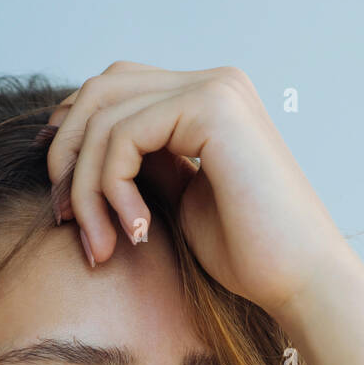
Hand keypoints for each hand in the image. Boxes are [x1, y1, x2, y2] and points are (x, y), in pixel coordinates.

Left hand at [39, 60, 359, 319]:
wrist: (303, 282)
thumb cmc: (249, 257)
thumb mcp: (180, 201)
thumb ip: (145, 165)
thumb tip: (87, 152)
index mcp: (209, 99)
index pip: (115, 89)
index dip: (73, 133)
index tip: (60, 195)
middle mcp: (214, 82)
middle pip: (100, 89)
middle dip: (67, 155)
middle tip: (64, 218)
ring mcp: (215, 89)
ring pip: (103, 115)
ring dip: (84, 186)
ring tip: (100, 244)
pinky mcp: (211, 108)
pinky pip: (122, 136)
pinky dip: (110, 189)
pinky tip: (136, 232)